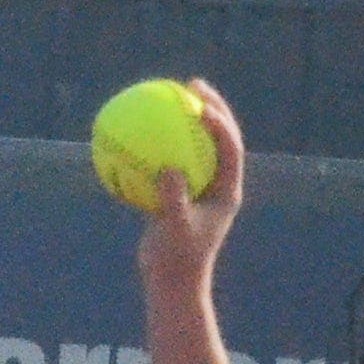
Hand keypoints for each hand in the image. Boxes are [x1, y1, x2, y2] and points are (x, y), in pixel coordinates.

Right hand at [136, 77, 244, 291]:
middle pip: (220, 138)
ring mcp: (198, 186)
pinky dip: (154, 139)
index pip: (231, 149)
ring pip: (194, 144)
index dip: (221, 123)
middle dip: (212, 107)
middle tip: (192, 84)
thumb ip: (173, 200)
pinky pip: (167, 156)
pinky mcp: (178, 190)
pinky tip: (132, 121)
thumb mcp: (173, 229)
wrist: (171, 279)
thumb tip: (168, 170)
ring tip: (167, 91)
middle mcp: (217, 185)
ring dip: (184, 117)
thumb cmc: (177, 259)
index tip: (201, 104)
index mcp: (227, 192)